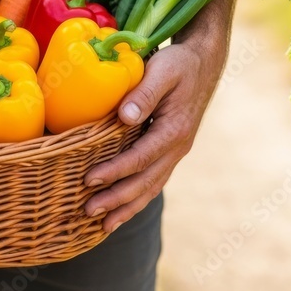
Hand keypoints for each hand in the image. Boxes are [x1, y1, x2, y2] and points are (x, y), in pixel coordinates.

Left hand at [83, 39, 224, 232]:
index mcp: (175, 130)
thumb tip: (126, 116)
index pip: (141, 157)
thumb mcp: (163, 69)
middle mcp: (178, 147)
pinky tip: (120, 211)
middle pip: (146, 182)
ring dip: (127, 208)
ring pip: (151, 188)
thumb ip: (144, 92)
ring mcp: (175, 152)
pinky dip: (137, 199)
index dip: (115, 171)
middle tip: (88, 211)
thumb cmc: (179, 64)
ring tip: (102, 226)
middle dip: (117, 200)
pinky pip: (153, 182)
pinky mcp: (169, 152)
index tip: (89, 180)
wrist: (203, 63)